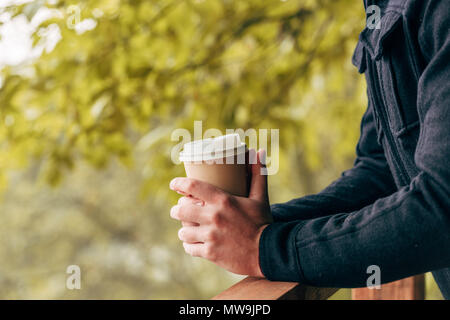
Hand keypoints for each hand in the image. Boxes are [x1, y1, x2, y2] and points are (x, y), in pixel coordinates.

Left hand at [169, 149, 271, 276]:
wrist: (269, 252)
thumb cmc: (263, 222)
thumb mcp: (260, 196)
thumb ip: (257, 173)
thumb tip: (259, 150)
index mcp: (223, 200)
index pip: (192, 186)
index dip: (179, 184)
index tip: (174, 184)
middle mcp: (214, 217)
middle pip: (181, 210)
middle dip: (177, 210)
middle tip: (179, 210)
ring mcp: (210, 236)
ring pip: (183, 231)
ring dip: (184, 229)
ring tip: (187, 228)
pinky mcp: (210, 253)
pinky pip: (189, 248)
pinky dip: (190, 246)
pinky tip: (193, 243)